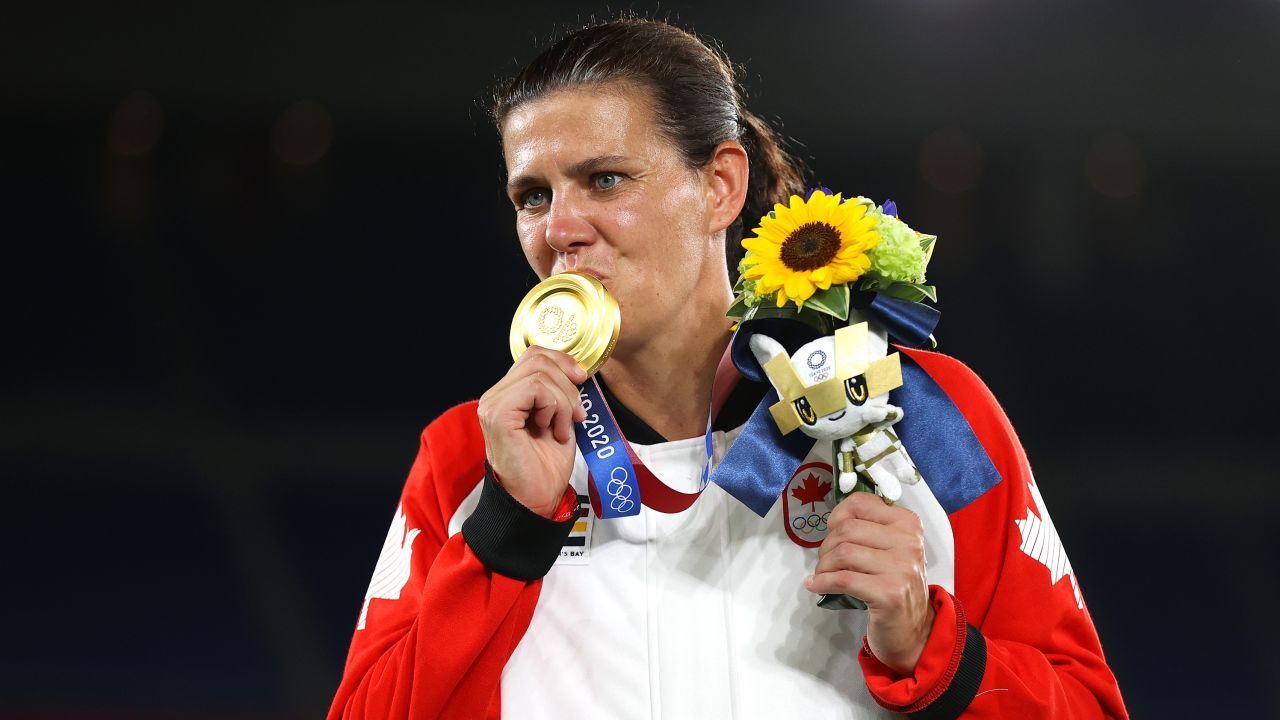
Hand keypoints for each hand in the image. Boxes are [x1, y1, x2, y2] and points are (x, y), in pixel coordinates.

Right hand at [477, 347, 586, 516]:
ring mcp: (493, 405)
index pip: (533, 355)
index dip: (562, 361)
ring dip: (562, 400)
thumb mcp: (559, 418)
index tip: (581, 380)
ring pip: (539, 374)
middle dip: (567, 384)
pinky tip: (552, 429)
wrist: (538, 498)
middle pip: (537, 359)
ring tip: (563, 426)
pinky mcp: (497, 415)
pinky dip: (553, 406)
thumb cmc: (546, 466)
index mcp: (508, 395)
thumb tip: (578, 370)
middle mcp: (495, 396)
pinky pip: (534, 388)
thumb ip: (560, 392)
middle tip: (576, 414)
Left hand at [805, 491, 934, 674]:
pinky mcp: (889, 593)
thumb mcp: (890, 548)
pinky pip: (842, 580)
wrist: (913, 628)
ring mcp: (901, 567)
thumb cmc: (894, 583)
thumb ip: (869, 528)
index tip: (832, 533)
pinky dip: (822, 582)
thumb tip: (832, 520)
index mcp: (908, 523)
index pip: (860, 503)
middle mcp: (908, 541)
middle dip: (826, 546)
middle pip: (847, 529)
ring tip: (822, 575)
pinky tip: (816, 586)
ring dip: (823, 566)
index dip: (837, 516)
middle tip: (826, 562)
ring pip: (842, 553)